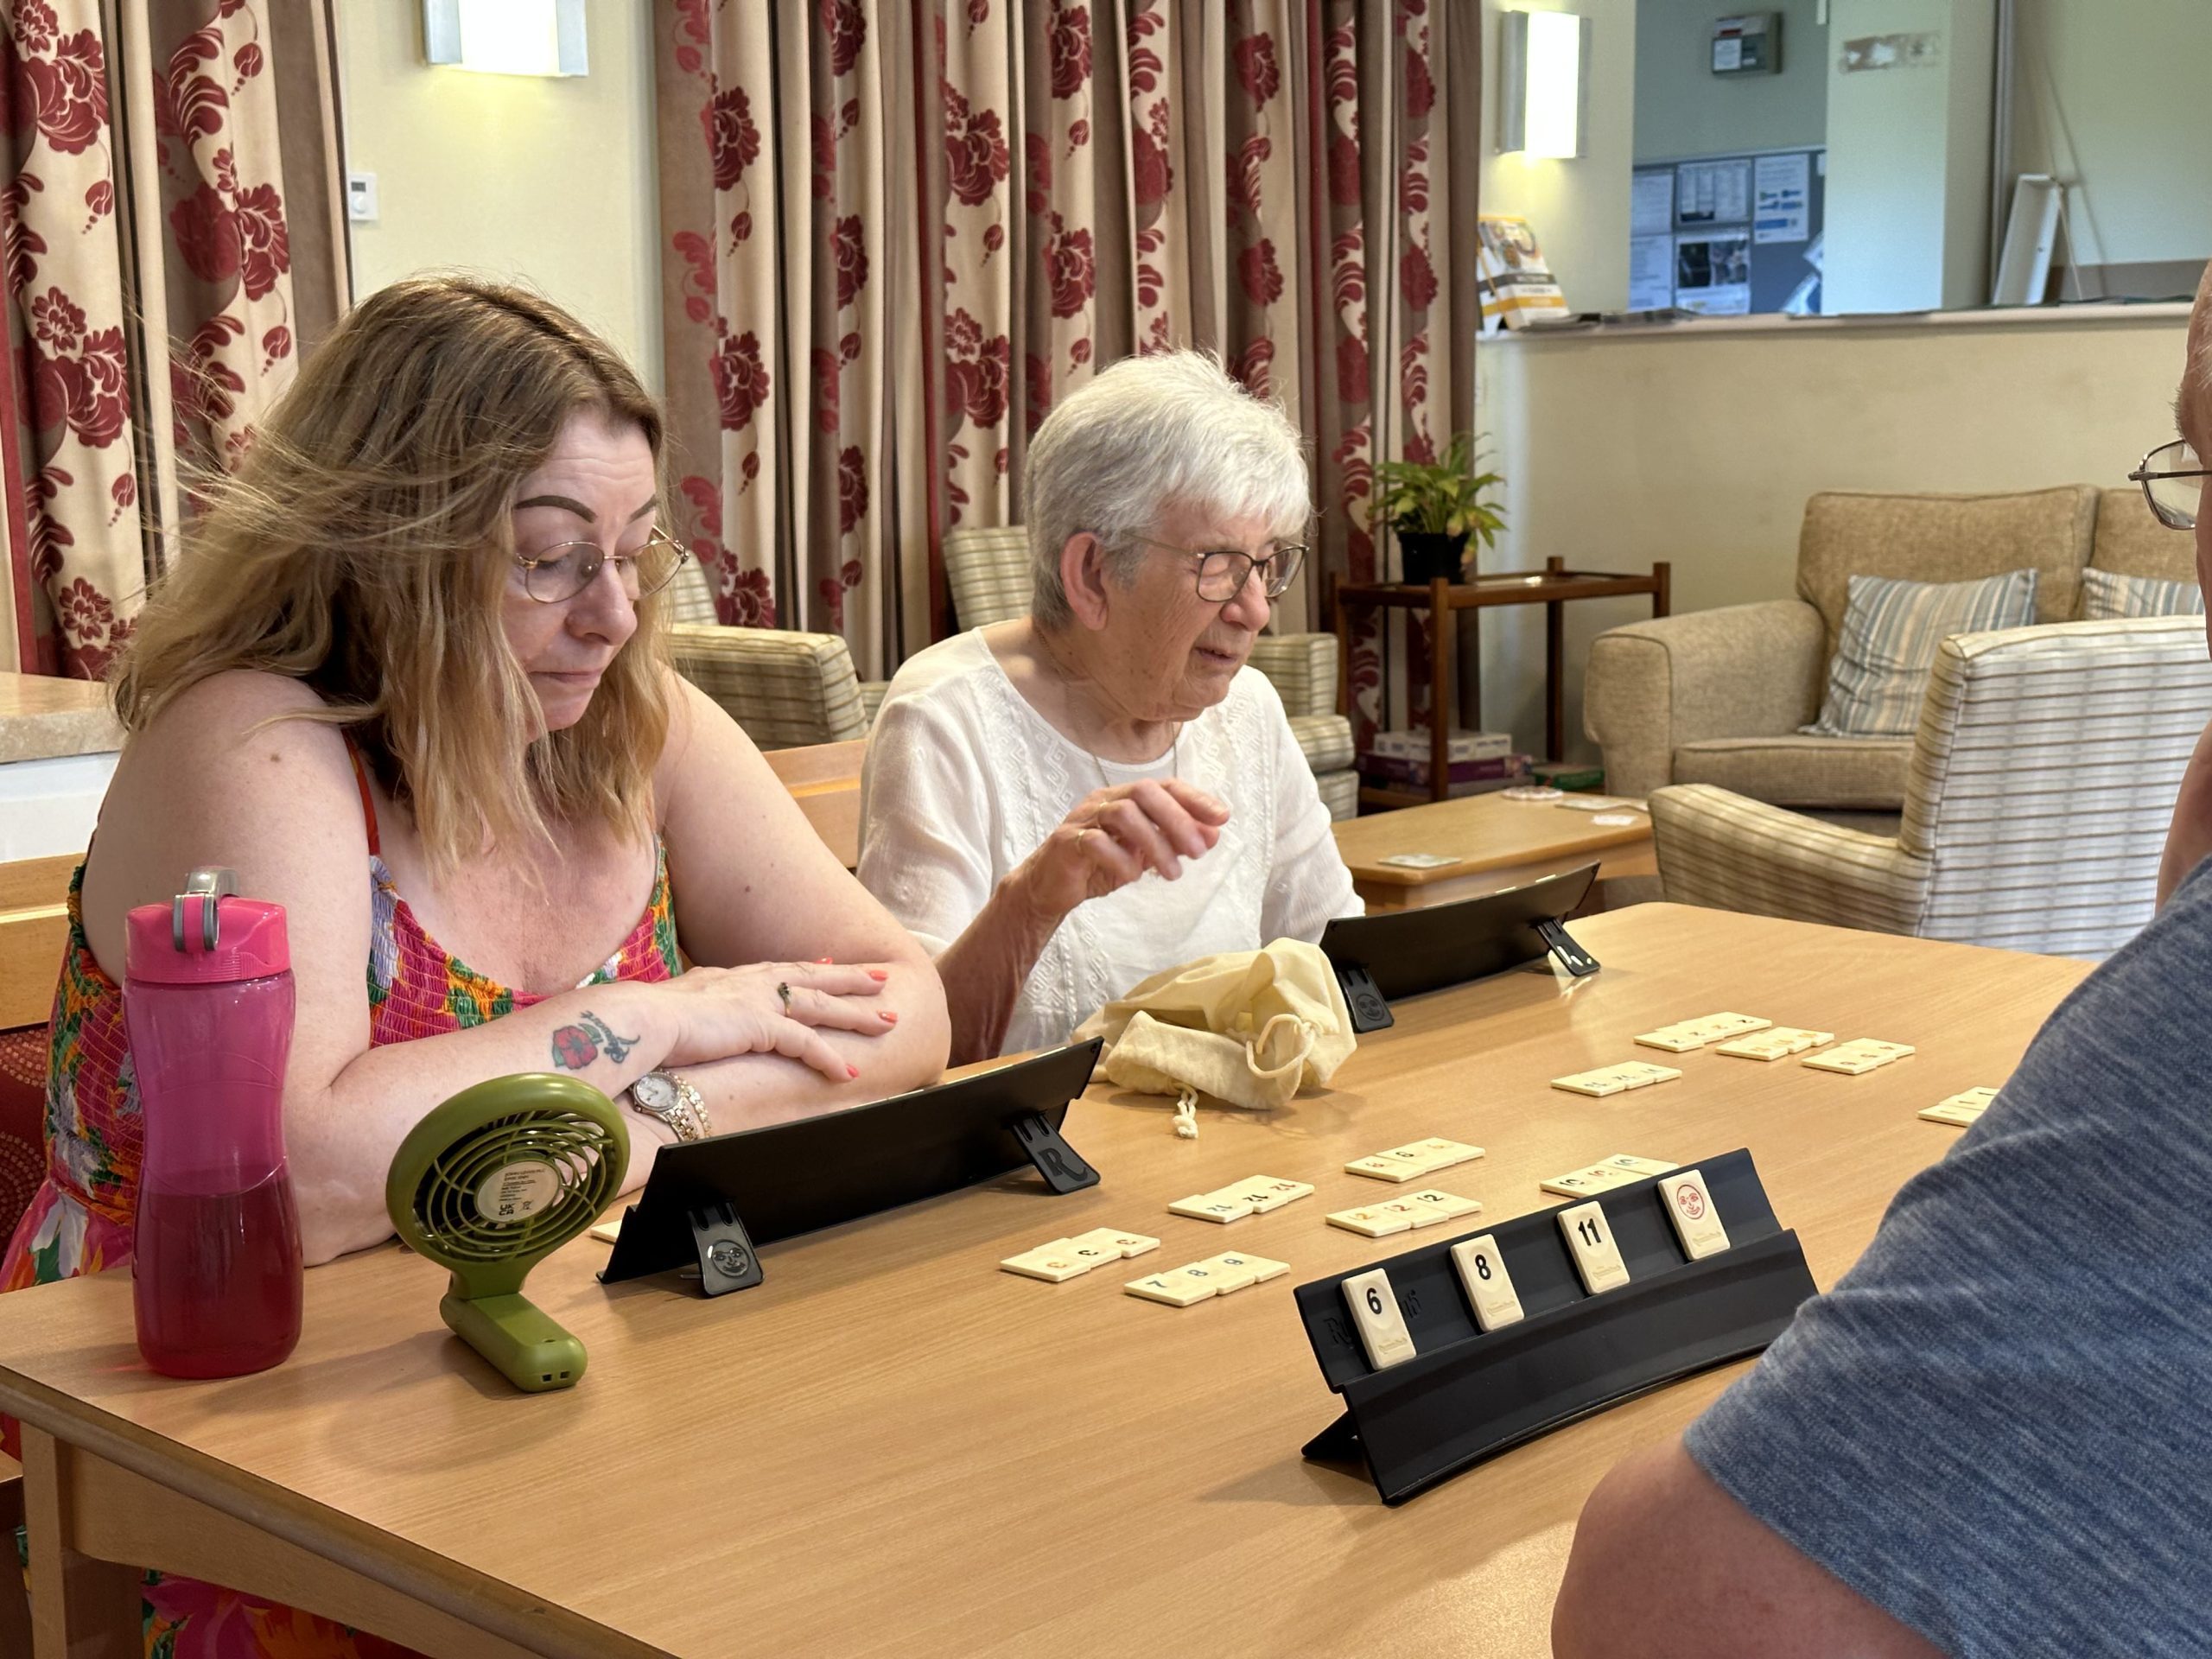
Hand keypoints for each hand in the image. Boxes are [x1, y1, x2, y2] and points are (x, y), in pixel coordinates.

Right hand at [648, 960, 897, 1079]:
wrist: (633, 1020)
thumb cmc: (643, 1020)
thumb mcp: (674, 1007)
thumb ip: (689, 1007)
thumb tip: (683, 1013)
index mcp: (731, 978)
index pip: (780, 970)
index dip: (810, 969)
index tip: (833, 965)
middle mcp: (750, 983)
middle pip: (812, 979)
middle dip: (850, 980)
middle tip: (882, 979)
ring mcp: (757, 1001)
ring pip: (822, 1006)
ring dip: (857, 1015)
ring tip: (888, 1022)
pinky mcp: (760, 1026)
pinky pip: (806, 1043)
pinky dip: (830, 1058)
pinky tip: (849, 1072)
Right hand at [1016, 778, 1230, 920]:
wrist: (1051, 888)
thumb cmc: (1099, 865)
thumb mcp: (1144, 855)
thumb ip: (1174, 842)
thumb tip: (1212, 834)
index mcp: (1124, 798)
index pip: (1164, 786)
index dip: (1195, 799)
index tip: (1222, 818)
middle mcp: (1104, 800)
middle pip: (1145, 792)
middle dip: (1177, 820)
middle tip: (1198, 852)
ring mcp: (1083, 819)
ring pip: (1124, 814)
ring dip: (1155, 844)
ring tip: (1173, 873)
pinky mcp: (1066, 842)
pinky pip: (1096, 842)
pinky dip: (1121, 859)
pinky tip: (1133, 876)